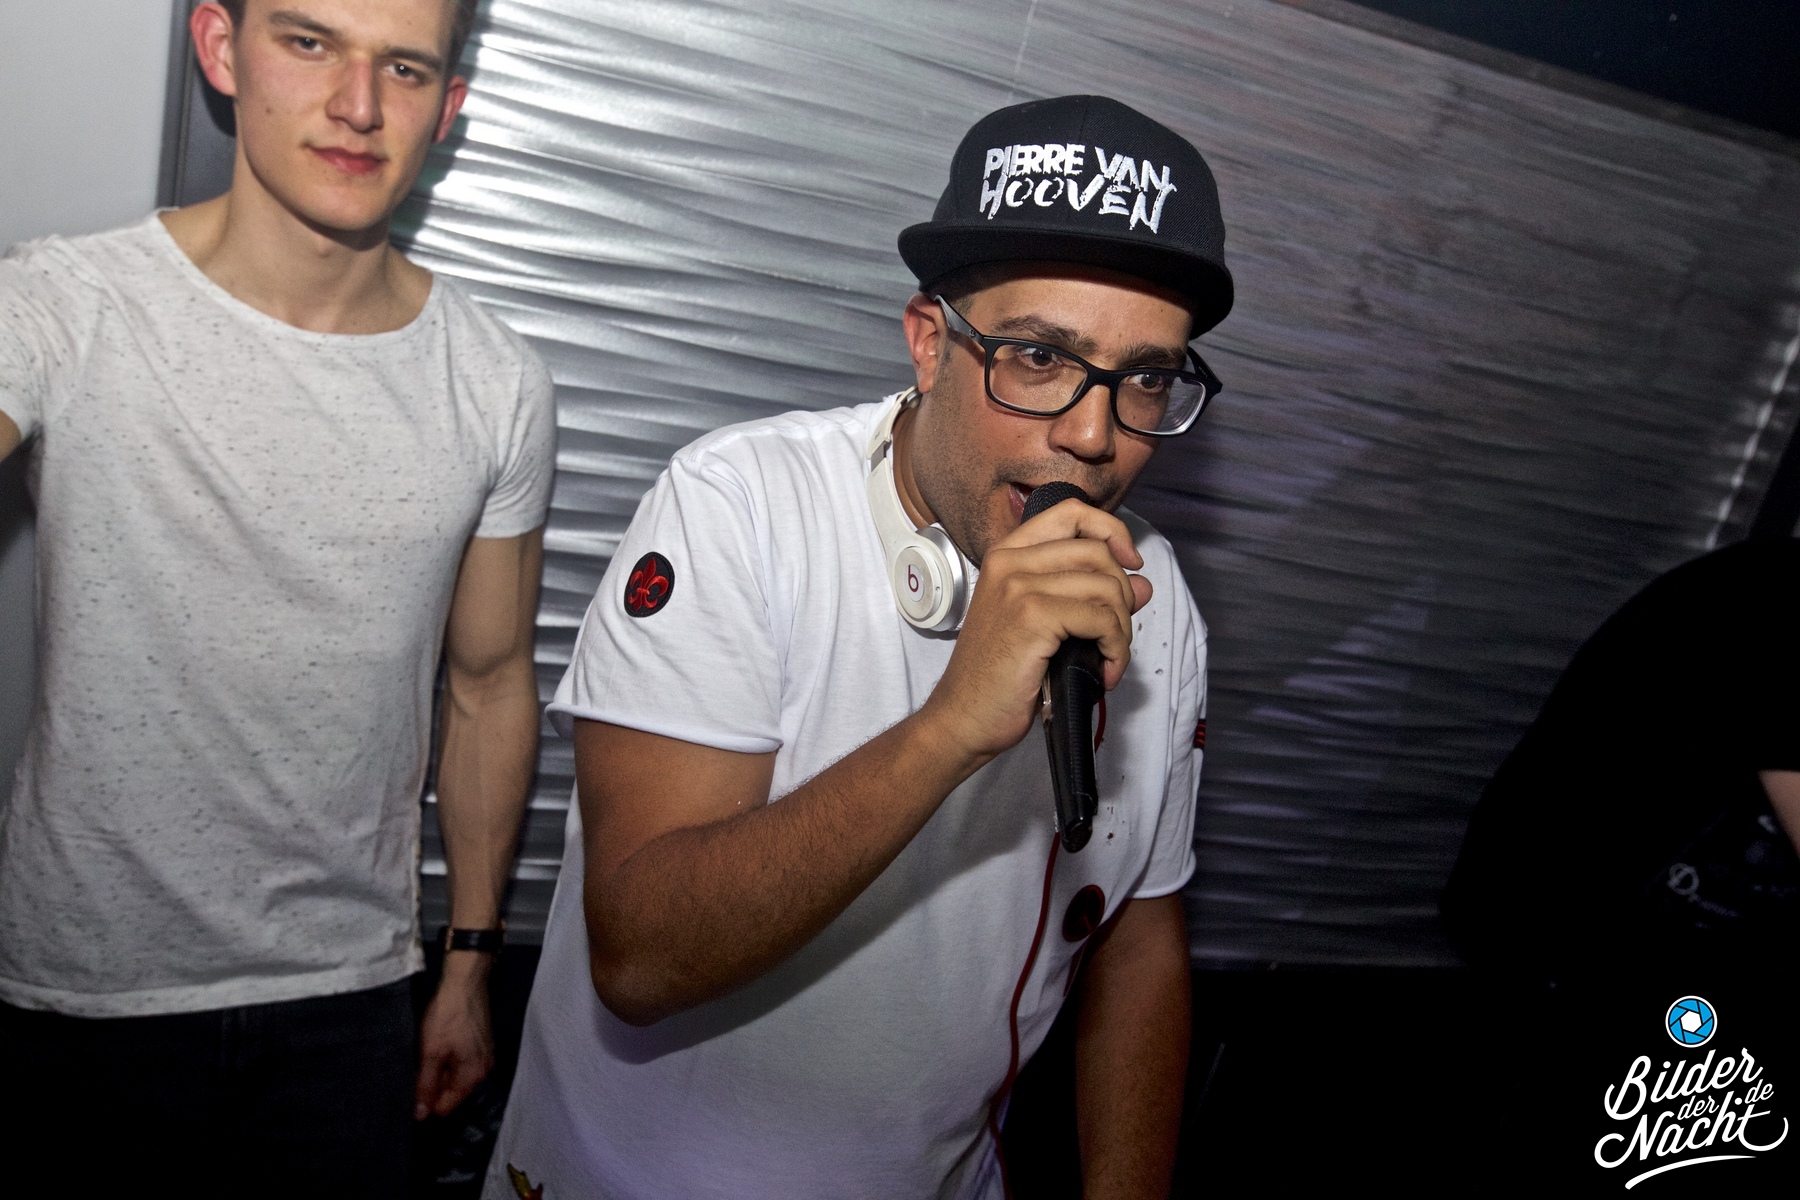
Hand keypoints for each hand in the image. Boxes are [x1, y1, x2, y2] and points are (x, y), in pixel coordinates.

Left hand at [414, 955, 495, 1118]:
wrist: (465, 982)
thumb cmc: (447, 1016)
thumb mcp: (431, 1053)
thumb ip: (426, 1086)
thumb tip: (421, 1116)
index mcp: (473, 1076)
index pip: (445, 1106)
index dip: (426, 1100)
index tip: (412, 1085)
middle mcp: (484, 1070)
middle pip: (452, 1091)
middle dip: (434, 1083)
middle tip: (418, 1065)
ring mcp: (485, 1056)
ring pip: (455, 1076)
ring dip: (440, 1069)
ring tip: (428, 1052)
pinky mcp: (482, 1044)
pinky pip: (461, 1063)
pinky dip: (448, 1058)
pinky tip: (439, 1043)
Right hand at [920, 497, 1151, 764]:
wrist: (964, 716)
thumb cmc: (999, 675)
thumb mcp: (1045, 624)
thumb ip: (1090, 596)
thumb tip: (1142, 584)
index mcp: (1008, 554)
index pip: (1071, 512)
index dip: (1111, 530)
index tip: (1129, 562)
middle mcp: (1010, 561)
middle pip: (1098, 552)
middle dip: (1122, 597)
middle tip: (1114, 635)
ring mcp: (1019, 585)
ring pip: (1106, 586)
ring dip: (1121, 630)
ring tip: (1108, 659)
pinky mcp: (1032, 616)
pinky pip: (1101, 619)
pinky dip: (1115, 649)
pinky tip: (1104, 672)